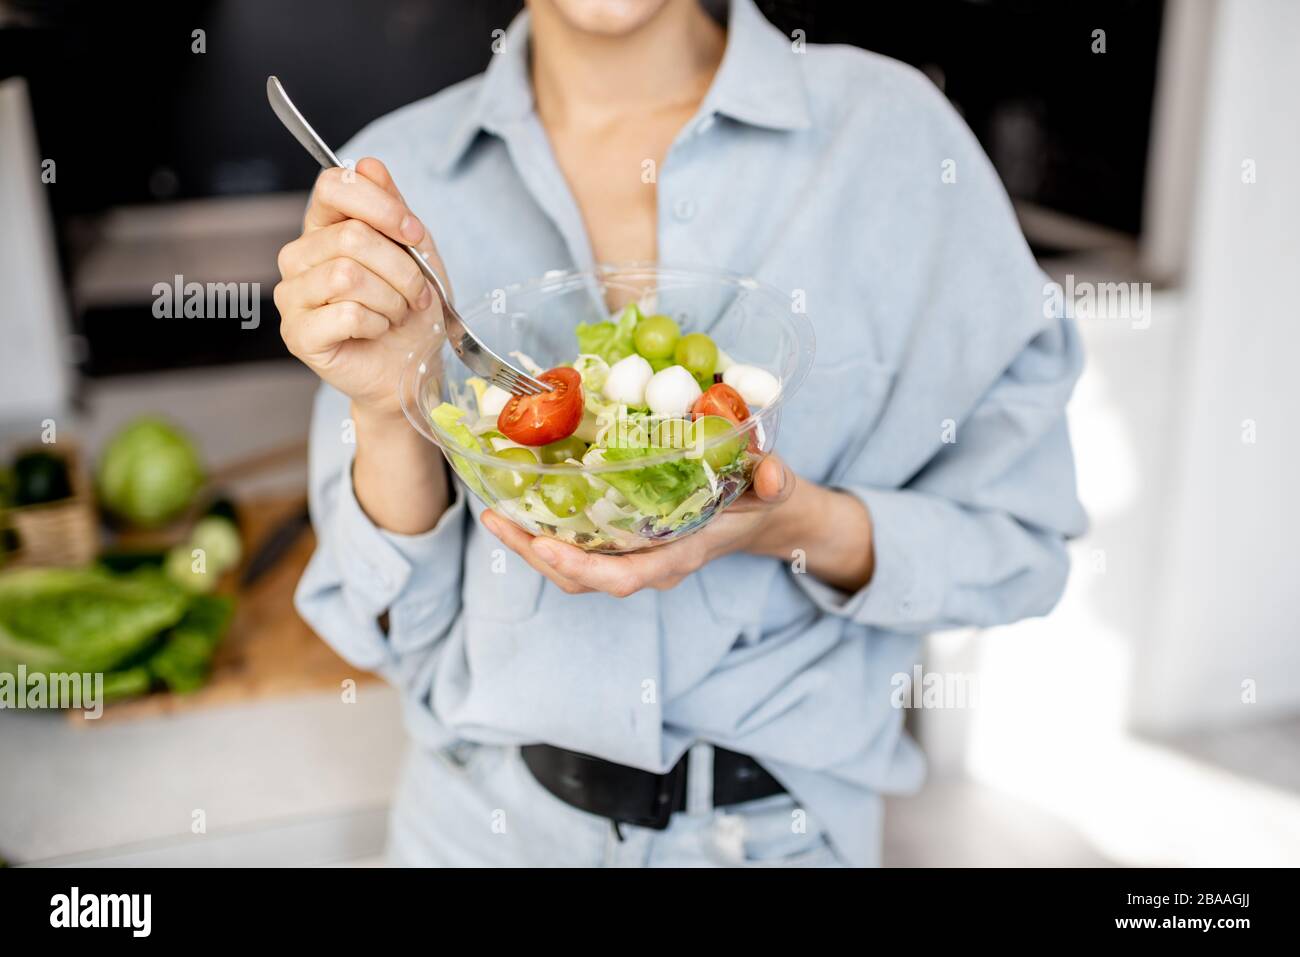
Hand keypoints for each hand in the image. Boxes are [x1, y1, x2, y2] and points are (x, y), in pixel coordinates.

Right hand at [274, 157, 447, 420]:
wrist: (411, 368)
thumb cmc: (410, 311)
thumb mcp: (416, 253)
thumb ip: (393, 210)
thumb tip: (370, 165)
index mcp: (324, 227)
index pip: (334, 186)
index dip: (380, 205)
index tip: (414, 233)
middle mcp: (300, 256)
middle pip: (350, 237)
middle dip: (401, 270)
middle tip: (416, 294)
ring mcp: (292, 295)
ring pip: (348, 276)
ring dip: (391, 299)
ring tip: (396, 313)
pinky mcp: (297, 334)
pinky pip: (345, 314)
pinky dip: (376, 324)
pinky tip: (376, 331)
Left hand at [480, 454, 796, 596]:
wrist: (760, 516)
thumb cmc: (762, 500)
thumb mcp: (775, 487)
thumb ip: (775, 480)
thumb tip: (772, 475)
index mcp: (680, 554)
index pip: (625, 577)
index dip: (583, 568)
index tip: (544, 544)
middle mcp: (651, 564)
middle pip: (582, 578)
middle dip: (534, 554)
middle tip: (494, 519)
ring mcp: (634, 558)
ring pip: (572, 569)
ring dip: (529, 546)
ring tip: (493, 514)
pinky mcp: (622, 545)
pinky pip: (577, 550)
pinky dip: (544, 533)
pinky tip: (518, 505)